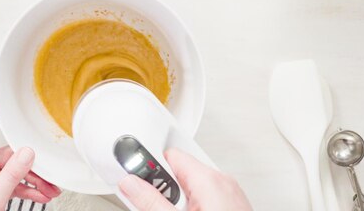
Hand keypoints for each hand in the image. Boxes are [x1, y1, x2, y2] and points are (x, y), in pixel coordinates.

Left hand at [0, 102, 60, 210]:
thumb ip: (10, 176)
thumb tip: (27, 152)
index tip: (3, 97)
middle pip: (10, 153)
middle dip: (32, 162)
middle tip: (49, 169)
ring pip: (17, 170)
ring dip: (36, 178)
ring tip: (51, 188)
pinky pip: (17, 184)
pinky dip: (31, 189)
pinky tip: (42, 195)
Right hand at [118, 148, 251, 210]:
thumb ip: (150, 201)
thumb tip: (131, 184)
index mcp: (209, 180)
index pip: (169, 157)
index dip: (148, 169)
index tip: (134, 181)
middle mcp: (223, 183)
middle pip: (179, 173)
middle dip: (163, 190)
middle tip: (155, 209)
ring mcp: (231, 197)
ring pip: (191, 190)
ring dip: (176, 203)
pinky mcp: (233, 208)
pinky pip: (205, 200)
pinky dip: (192, 208)